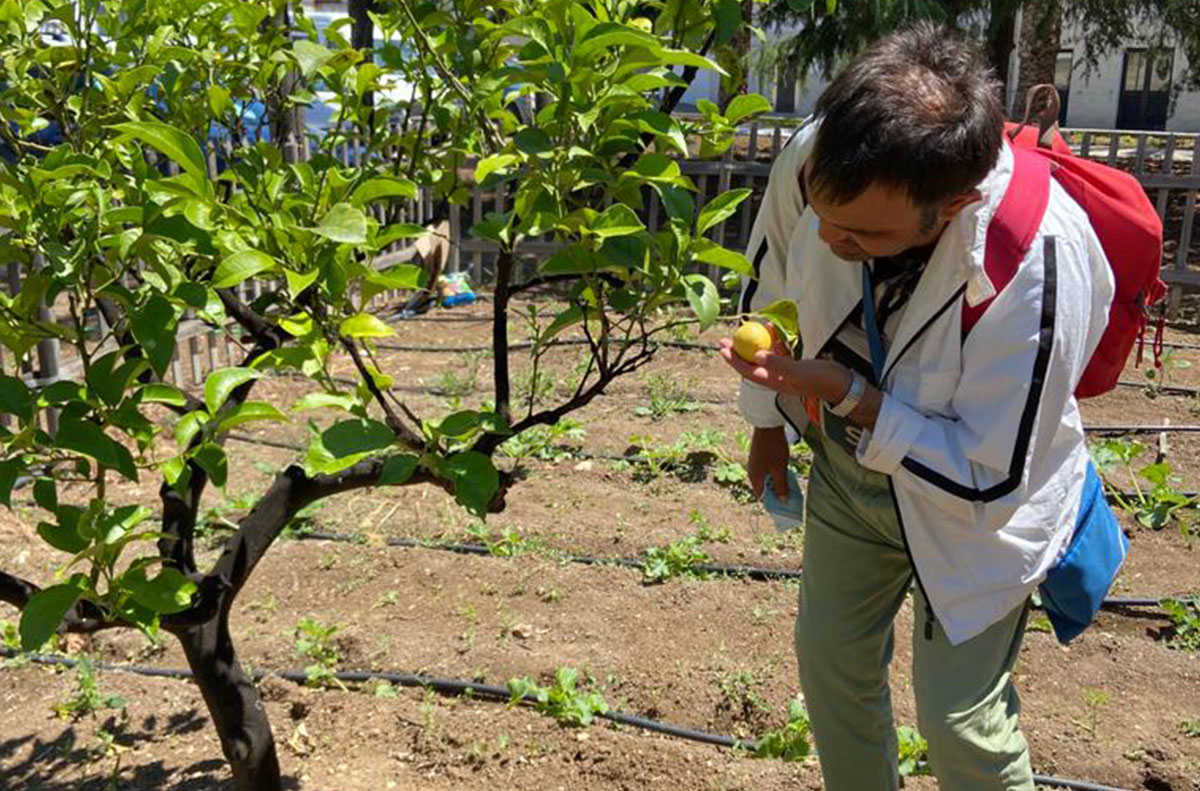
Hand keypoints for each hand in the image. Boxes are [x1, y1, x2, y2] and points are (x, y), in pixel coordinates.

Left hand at [717, 339, 850, 403]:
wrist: (843, 383)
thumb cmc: (821, 379)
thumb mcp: (798, 371)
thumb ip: (778, 364)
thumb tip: (757, 355)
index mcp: (774, 381)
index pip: (747, 370)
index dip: (733, 360)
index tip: (722, 348)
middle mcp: (776, 377)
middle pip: (751, 363)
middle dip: (737, 351)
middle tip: (725, 339)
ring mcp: (785, 371)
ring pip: (764, 356)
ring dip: (755, 344)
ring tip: (747, 330)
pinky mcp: (794, 365)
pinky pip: (779, 351)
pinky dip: (774, 341)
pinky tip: (773, 329)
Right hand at [748, 426, 789, 500]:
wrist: (767, 425)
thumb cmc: (773, 448)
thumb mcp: (780, 469)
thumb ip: (780, 486)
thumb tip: (782, 501)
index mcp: (755, 478)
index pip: (762, 497)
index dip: (773, 502)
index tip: (785, 505)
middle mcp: (752, 473)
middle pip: (764, 488)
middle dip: (776, 492)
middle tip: (790, 494)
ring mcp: (755, 464)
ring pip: (766, 479)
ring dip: (776, 482)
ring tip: (789, 483)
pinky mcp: (759, 457)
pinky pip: (767, 471)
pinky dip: (775, 474)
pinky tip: (784, 470)